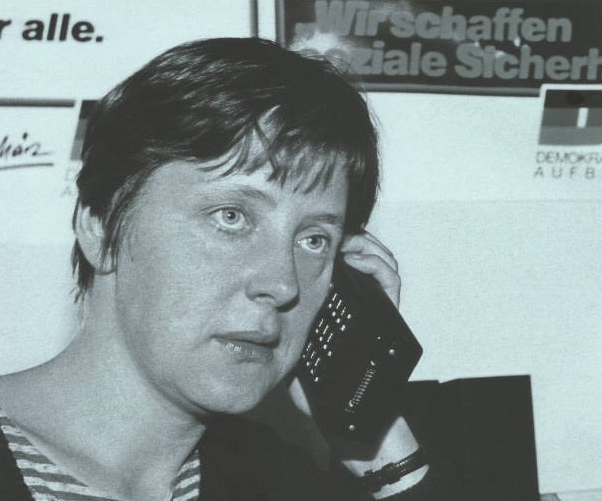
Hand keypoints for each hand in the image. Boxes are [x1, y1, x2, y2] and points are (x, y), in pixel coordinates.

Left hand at [288, 231, 401, 416]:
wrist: (337, 413)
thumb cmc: (308, 381)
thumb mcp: (283, 338)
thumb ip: (273, 317)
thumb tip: (255, 295)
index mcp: (329, 299)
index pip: (336, 257)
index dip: (329, 239)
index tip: (313, 232)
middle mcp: (354, 300)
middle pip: (359, 252)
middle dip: (347, 235)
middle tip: (331, 231)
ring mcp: (372, 305)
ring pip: (377, 259)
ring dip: (363, 244)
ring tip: (344, 241)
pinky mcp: (387, 315)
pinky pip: (389, 281)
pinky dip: (377, 265)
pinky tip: (358, 260)